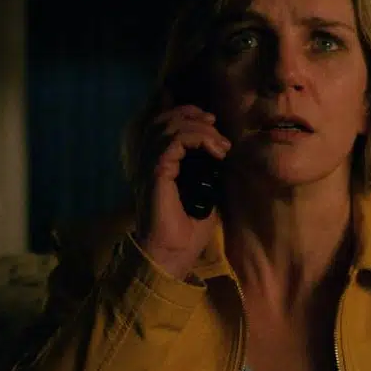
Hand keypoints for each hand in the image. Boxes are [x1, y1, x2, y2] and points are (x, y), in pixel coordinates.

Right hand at [136, 105, 230, 279]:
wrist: (173, 255)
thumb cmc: (187, 233)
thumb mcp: (205, 197)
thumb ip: (208, 175)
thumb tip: (221, 156)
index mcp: (157, 166)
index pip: (162, 125)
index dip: (186, 114)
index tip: (212, 122)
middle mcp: (149, 162)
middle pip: (163, 119)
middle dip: (192, 114)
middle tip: (215, 125)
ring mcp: (149, 167)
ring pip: (169, 127)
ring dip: (200, 129)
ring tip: (220, 145)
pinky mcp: (156, 173)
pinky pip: (173, 142)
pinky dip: (197, 139)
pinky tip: (215, 152)